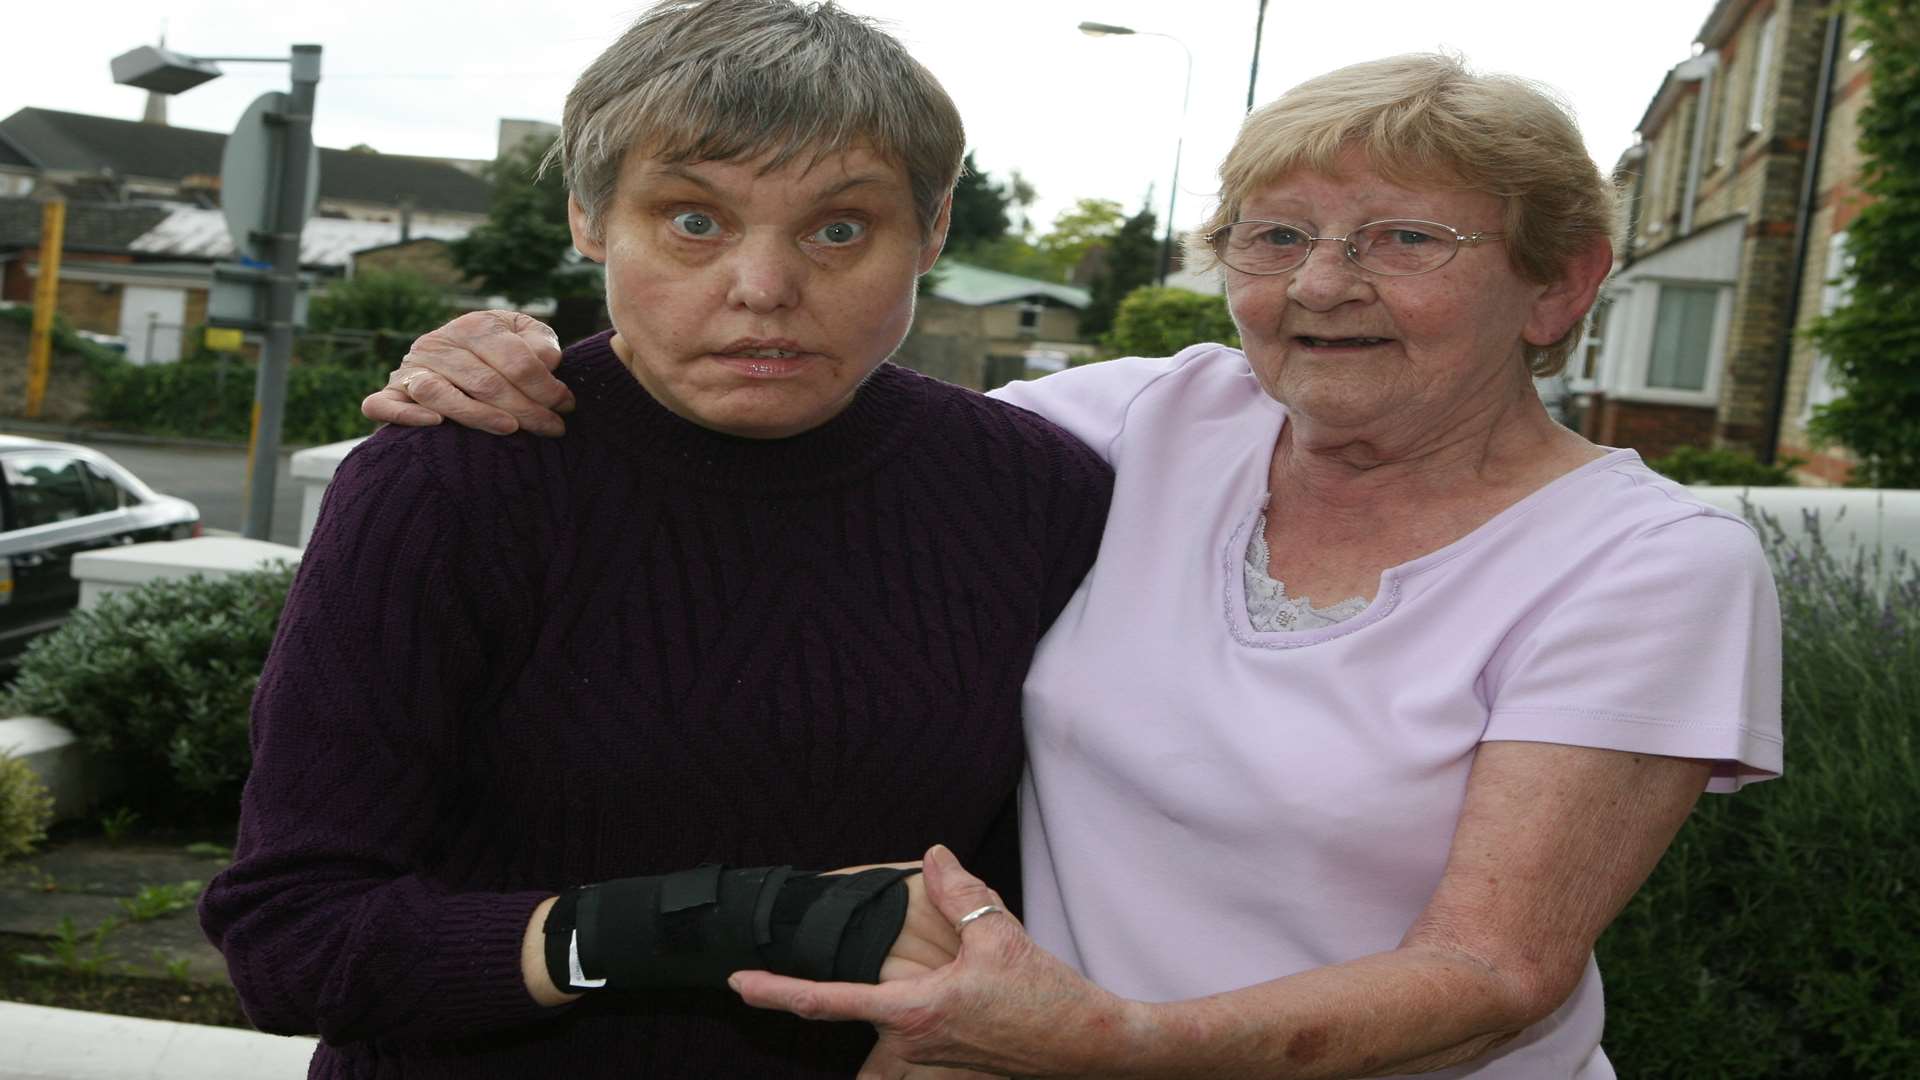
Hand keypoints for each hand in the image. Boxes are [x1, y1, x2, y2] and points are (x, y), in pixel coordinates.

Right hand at [361, 311, 573, 435]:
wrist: (462, 360)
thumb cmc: (503, 354)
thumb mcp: (527, 338)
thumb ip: (540, 344)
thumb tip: (547, 362)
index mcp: (475, 326)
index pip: (515, 359)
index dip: (545, 386)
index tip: (566, 406)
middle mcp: (438, 343)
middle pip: (483, 381)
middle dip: (525, 409)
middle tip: (552, 428)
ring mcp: (411, 368)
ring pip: (438, 393)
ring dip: (476, 415)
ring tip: (510, 430)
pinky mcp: (390, 393)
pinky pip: (382, 405)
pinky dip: (405, 415)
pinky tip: (436, 424)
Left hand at [735, 846, 1140, 1078]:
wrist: (1094, 1047)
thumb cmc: (1048, 994)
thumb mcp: (998, 932)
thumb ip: (957, 892)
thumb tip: (932, 856)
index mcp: (913, 1012)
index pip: (824, 1003)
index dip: (775, 992)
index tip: (738, 983)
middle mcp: (915, 1049)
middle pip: (852, 1046)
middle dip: (829, 1026)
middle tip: (804, 999)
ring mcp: (935, 1073)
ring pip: (879, 1076)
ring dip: (868, 1065)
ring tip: (874, 1032)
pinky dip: (898, 1068)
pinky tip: (920, 1042)